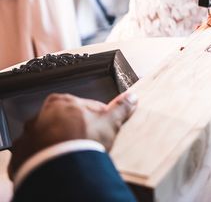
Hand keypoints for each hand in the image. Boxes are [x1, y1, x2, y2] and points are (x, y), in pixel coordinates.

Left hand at [8, 91, 137, 179]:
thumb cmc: (81, 140)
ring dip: (61, 142)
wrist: (60, 166)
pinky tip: (60, 161)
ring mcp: (31, 134)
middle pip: (65, 120)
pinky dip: (48, 156)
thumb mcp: (109, 121)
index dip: (96, 118)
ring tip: (75, 154)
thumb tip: (131, 98)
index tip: (101, 127)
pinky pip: (38, 153)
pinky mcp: (24, 153)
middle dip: (76, 130)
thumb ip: (121, 108)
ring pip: (50, 136)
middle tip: (89, 142)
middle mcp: (42, 114)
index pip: (83, 106)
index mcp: (62, 101)